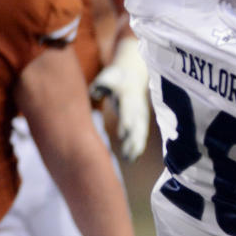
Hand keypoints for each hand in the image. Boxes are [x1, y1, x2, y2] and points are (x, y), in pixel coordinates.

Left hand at [90, 35, 148, 161]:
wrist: (133, 75)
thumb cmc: (115, 78)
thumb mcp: (106, 78)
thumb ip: (100, 86)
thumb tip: (95, 94)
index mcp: (129, 97)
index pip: (129, 112)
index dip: (126, 123)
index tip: (122, 135)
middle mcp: (138, 108)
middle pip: (137, 126)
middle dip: (133, 140)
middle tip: (127, 154)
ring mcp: (141, 115)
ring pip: (140, 133)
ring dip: (135, 147)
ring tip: (129, 160)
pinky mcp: (140, 121)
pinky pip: (140, 136)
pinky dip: (137, 147)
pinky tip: (132, 159)